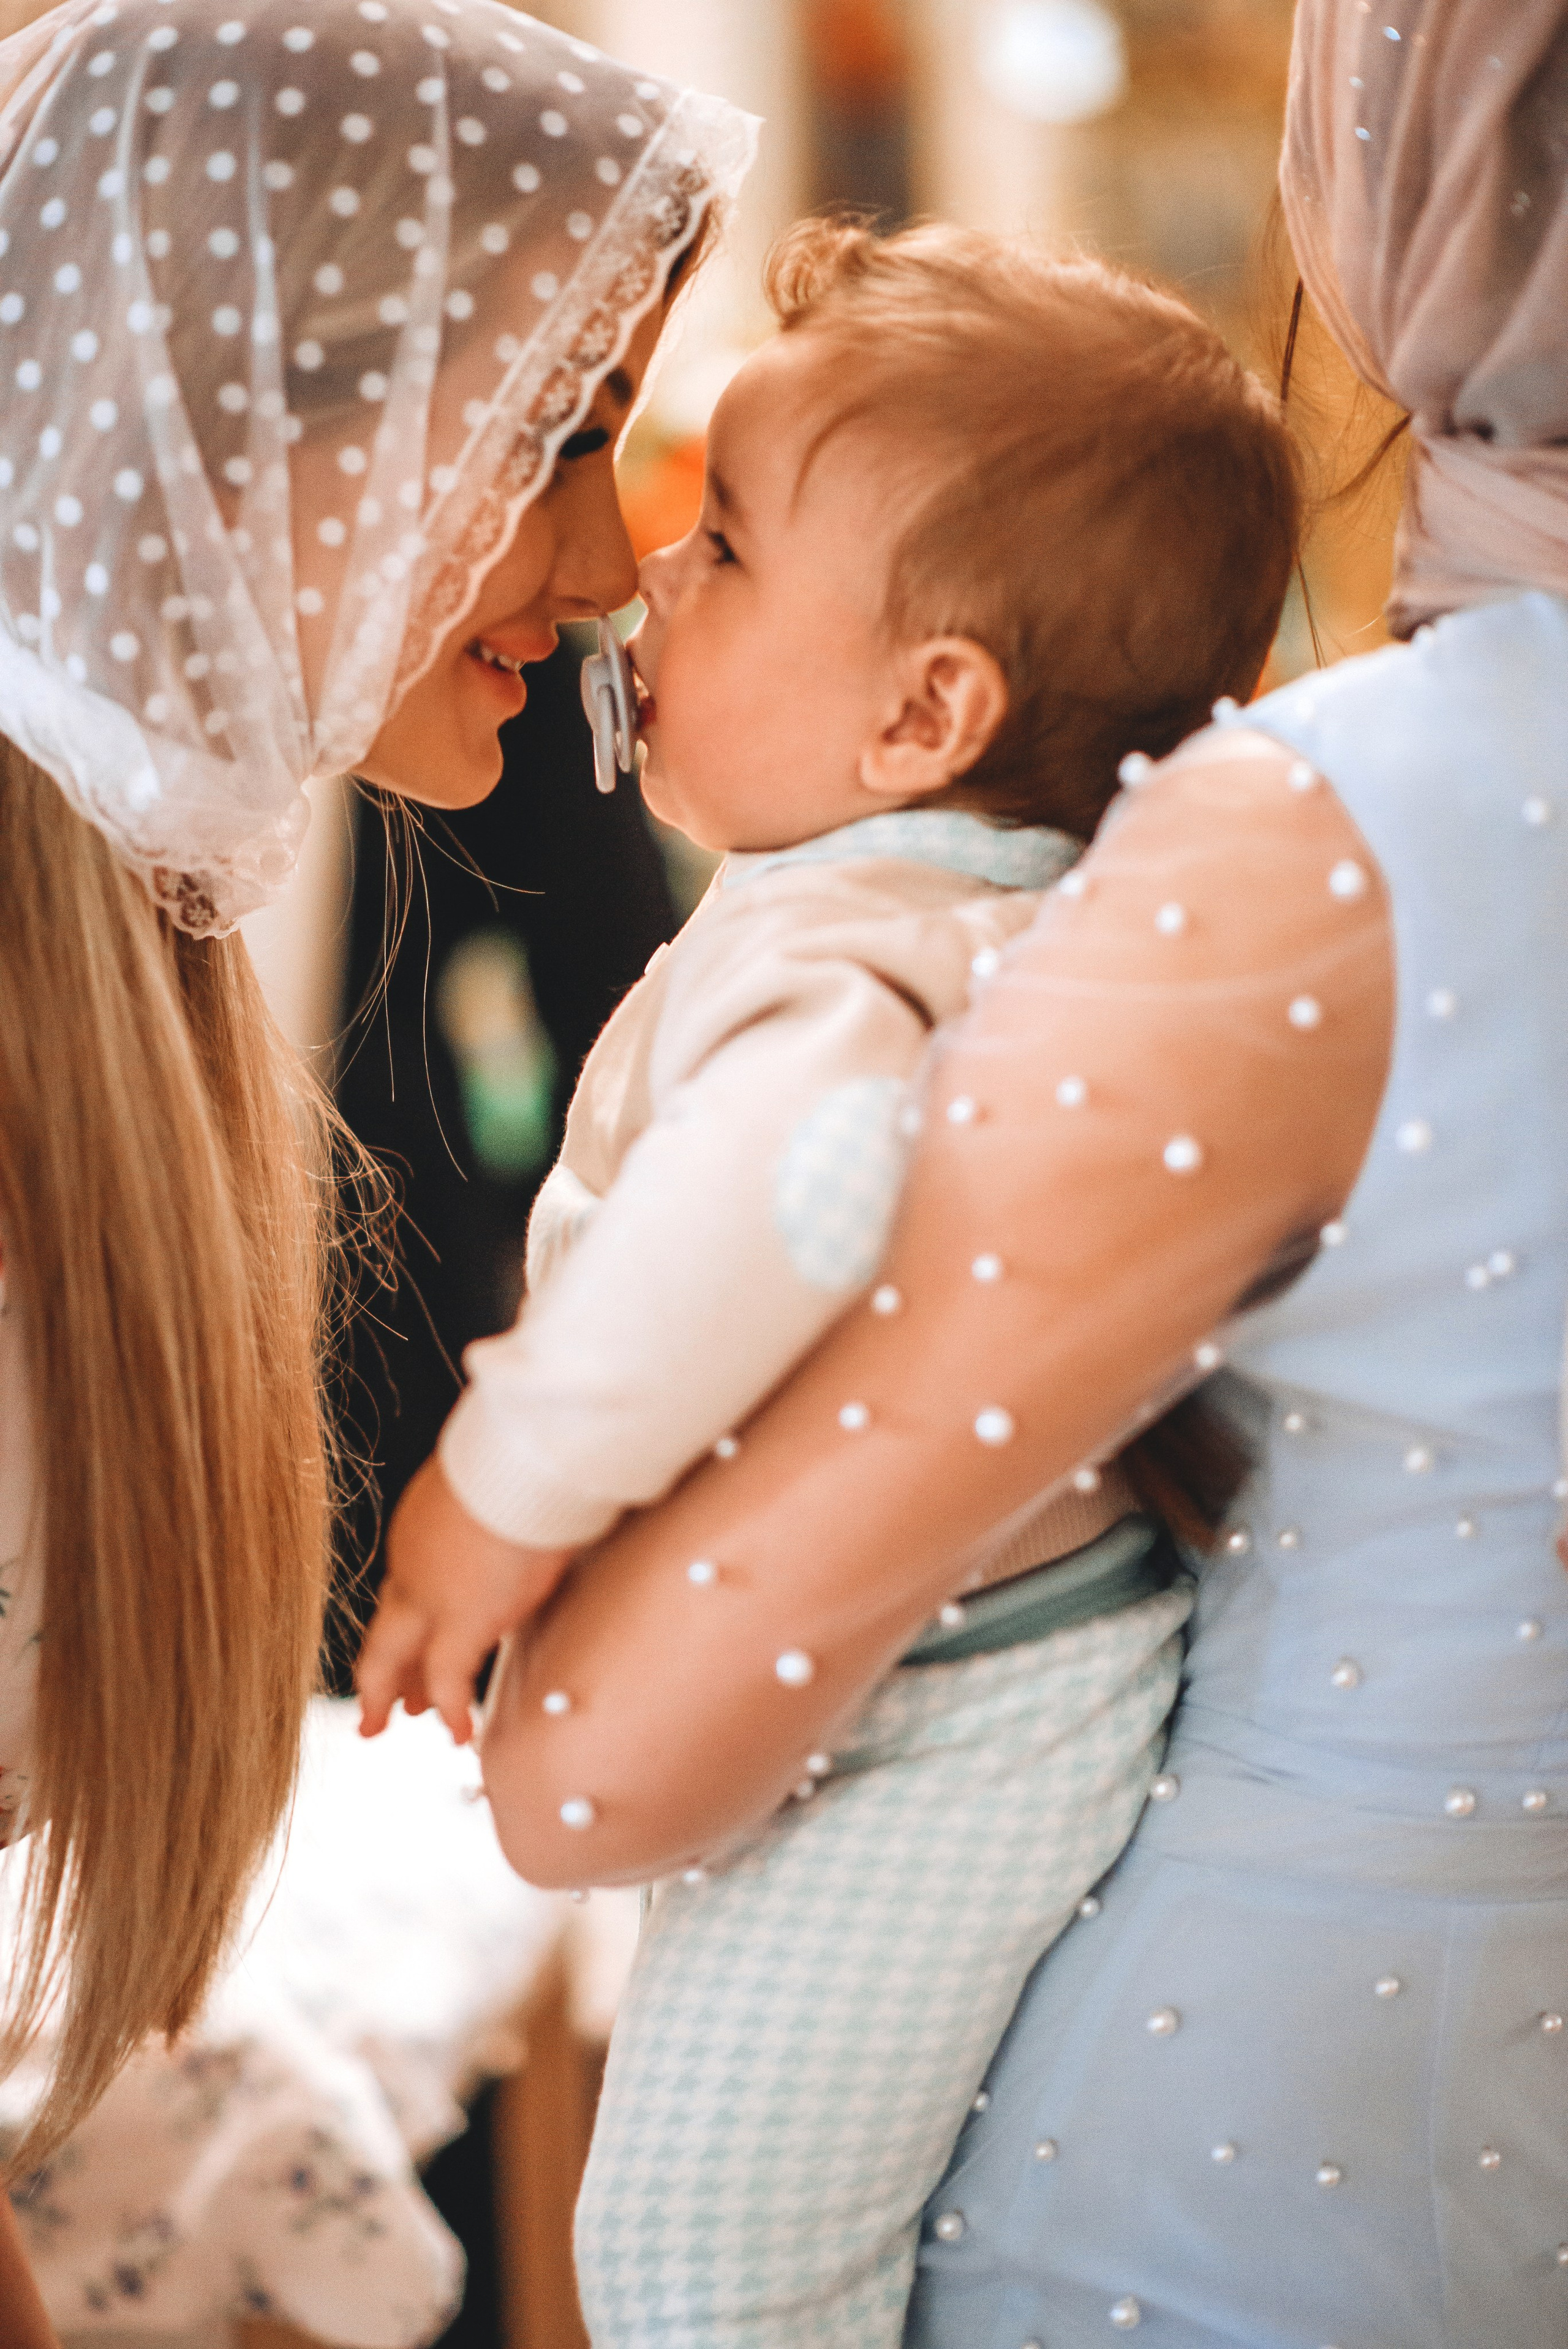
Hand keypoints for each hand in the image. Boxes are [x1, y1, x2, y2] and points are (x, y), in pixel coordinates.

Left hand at [356, 1455, 572, 1743]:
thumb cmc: (528, 1455)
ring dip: (391, 1694)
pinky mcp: (463, 1619)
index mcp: (422, 1527)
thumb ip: (502, 1507)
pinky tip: (457, 1733)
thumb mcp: (502, 1480)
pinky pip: (448, 1679)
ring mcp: (430, 1595)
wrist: (527, 1456)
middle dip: (380, 1671)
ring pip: (391, 1657)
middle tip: (377, 1707)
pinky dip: (450, 1708)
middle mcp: (413, 1564)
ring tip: (384, 1723)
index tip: (415, 1640)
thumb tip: (536, 1502)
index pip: (408, 1585)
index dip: (409, 1619)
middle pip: (384, 1628)